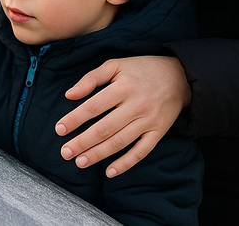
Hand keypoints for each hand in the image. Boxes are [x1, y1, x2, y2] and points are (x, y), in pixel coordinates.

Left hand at [55, 56, 189, 177]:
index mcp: (123, 87)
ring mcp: (148, 121)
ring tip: (80, 162)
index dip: (75, 119)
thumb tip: (69, 95)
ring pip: (120, 142)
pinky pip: (141, 152)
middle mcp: (136, 105)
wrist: (179, 76)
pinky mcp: (158, 132)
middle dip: (82, 142)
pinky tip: (109, 172)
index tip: (59, 130)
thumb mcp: (115, 65)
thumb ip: (91, 78)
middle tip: (65, 152)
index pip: (93, 107)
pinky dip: (125, 163)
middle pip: (105, 128)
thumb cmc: (141, 69)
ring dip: (98, 154)